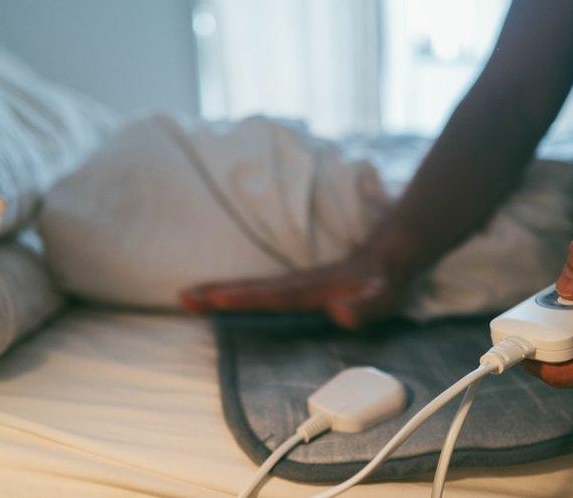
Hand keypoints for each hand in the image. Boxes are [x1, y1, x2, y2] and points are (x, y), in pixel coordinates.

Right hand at [179, 251, 407, 329]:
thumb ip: (366, 306)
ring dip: (217, 290)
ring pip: (250, 287)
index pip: (272, 295)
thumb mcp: (384, 298)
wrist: (390, 258)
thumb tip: (342, 313)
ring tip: (187, 296)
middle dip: (215, 292)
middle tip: (182, 297)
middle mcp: (297, 284)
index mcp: (312, 289)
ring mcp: (294, 284)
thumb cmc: (386, 283)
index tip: (214, 298)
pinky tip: (217, 298)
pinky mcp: (294, 288)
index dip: (244, 297)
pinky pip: (257, 290)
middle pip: (250, 288)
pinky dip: (232, 292)